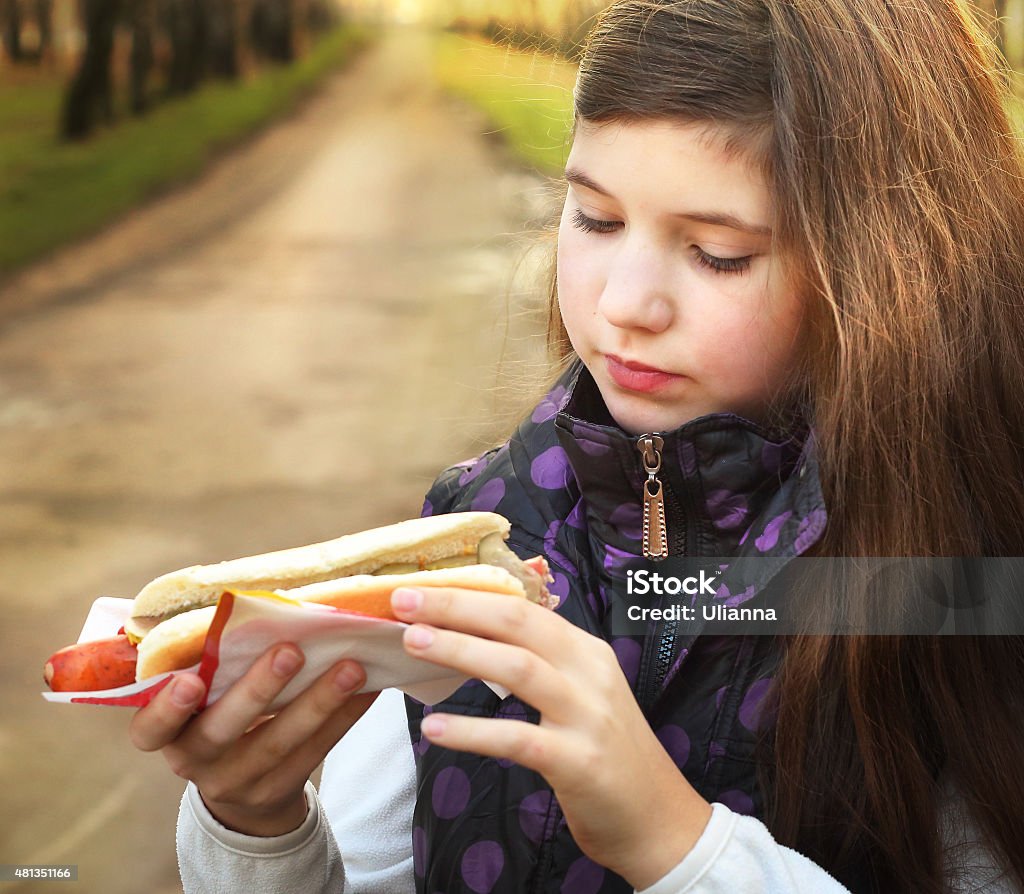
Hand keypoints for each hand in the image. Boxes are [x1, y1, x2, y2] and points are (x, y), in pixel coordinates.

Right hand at [129, 644, 376, 836]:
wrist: (241, 788)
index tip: (190, 680)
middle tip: (291, 651)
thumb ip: (212, 664)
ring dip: (319, 701)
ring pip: (280, 742)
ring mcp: (239, 781)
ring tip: (351, 666)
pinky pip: (316, 752)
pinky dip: (344, 718)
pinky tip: (367, 689)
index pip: (152, 730)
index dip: (166, 709)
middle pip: (223, 730)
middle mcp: (197, 761)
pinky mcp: (280, 789)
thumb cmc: (218, 716)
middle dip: (258, 690)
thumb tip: (254, 603)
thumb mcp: (201, 701)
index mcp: (170, 733)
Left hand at [390, 587, 711, 888]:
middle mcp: (589, 672)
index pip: (522, 607)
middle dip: (457, 607)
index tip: (422, 587)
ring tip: (413, 642)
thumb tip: (477, 635)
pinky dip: (473, 732)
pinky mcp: (578, 761)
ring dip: (460, 650)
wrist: (658, 820)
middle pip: (517, 622)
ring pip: (517, 668)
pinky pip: (518, 739)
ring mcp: (587, 715)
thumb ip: (541, 663)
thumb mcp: (581, 693)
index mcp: (586, 650)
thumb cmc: (607, 753)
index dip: (470, 594)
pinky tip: (434, 730)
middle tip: (403, 601)